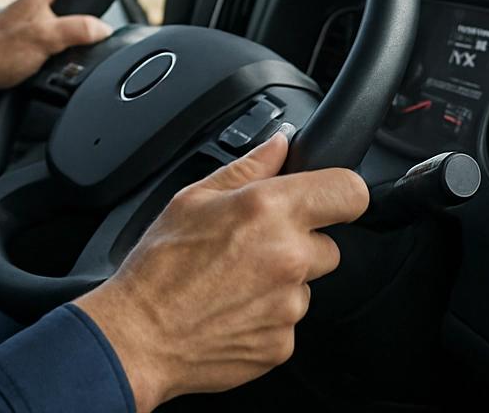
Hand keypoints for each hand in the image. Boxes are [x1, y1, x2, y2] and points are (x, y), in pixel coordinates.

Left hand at [0, 0, 110, 109]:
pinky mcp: (16, 48)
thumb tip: (105, 28)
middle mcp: (30, 10)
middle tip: (61, 56)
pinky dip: (44, 65)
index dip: (88, 22)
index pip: (80, 2)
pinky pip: (42, 55)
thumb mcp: (47, 39)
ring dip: (56, 57)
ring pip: (56, 42)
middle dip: (72, 44)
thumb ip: (79, 30)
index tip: (89, 39)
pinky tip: (35, 73)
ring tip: (44, 66)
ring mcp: (23, 29)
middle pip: (70, 25)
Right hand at [73, 133, 369, 411]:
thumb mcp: (193, 197)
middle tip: (253, 247)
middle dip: (299, 243)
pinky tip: (231, 309)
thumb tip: (279, 145)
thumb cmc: (159, 267)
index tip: (329, 199)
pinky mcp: (283, 343)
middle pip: (329, 245)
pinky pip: (288, 320)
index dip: (341, 193)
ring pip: (305, 284)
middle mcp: (288, 256)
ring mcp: (289, 305)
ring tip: (232, 282)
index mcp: (269, 210)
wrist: (139, 336)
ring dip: (281, 282)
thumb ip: (248, 167)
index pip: (349, 192)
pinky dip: (267, 316)